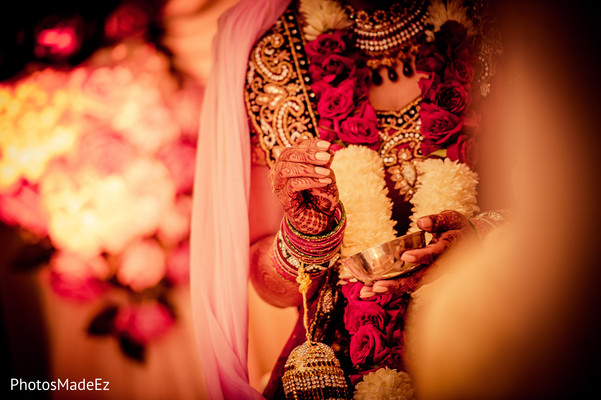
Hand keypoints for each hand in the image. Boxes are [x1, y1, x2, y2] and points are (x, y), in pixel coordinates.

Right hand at [269, 138, 338, 234]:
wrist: (319, 218)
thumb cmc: (321, 195)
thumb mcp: (326, 174)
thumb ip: (325, 162)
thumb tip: (329, 150)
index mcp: (289, 162)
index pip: (295, 146)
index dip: (310, 144)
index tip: (327, 145)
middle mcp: (279, 171)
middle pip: (286, 154)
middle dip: (308, 154)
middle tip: (326, 157)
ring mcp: (278, 185)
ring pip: (285, 168)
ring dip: (307, 168)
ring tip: (326, 172)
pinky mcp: (282, 198)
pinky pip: (292, 184)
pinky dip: (310, 181)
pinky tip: (324, 181)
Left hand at [359, 210, 473, 297]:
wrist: (469, 243)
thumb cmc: (457, 228)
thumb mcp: (450, 219)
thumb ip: (436, 221)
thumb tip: (421, 222)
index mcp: (447, 249)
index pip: (434, 255)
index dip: (421, 256)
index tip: (405, 256)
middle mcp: (438, 267)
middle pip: (417, 279)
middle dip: (396, 284)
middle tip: (376, 287)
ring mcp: (430, 274)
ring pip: (409, 285)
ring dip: (387, 290)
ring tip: (365, 292)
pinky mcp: (422, 276)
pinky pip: (405, 284)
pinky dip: (388, 287)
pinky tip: (368, 290)